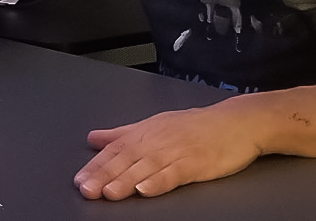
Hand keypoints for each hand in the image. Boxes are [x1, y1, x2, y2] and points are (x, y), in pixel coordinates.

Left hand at [73, 104, 261, 199]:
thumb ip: (122, 134)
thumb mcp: (154, 125)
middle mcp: (157, 140)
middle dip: (104, 175)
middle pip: (127, 158)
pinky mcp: (196, 163)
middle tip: (86, 188)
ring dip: (126, 180)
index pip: (116, 149)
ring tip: (109, 192)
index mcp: (146, 132)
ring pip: (146, 167)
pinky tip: (145, 190)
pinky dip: (159, 181)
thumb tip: (94, 138)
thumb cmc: (196, 126)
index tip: (80, 179)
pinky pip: (174, 173)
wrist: (236, 123)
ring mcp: (177, 151)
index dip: (97, 165)